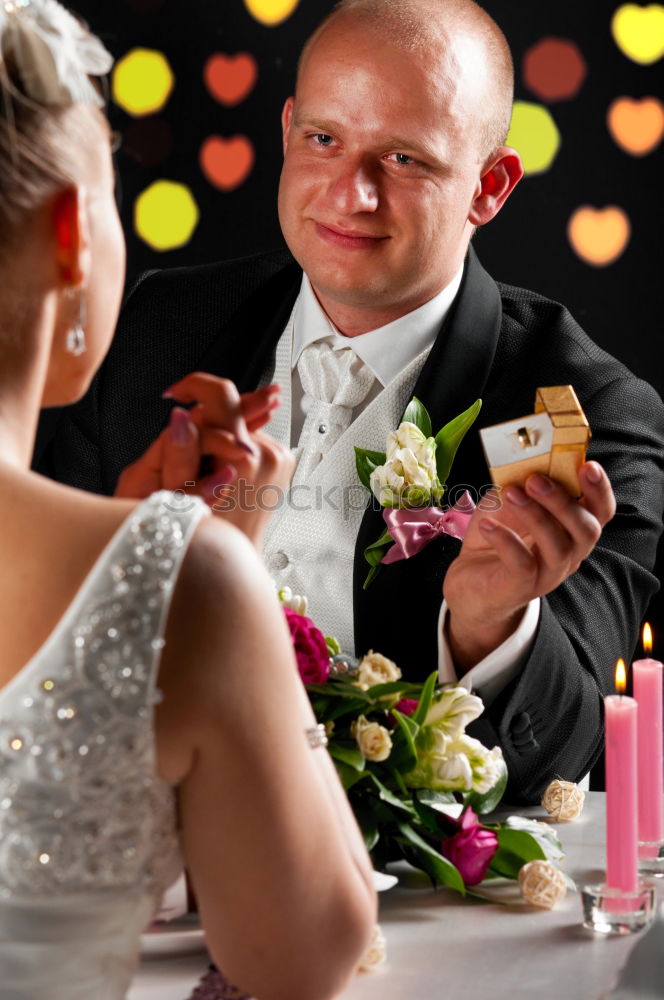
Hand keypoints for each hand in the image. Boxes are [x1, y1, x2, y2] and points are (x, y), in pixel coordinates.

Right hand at [115, 374, 292, 544]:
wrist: (240, 551)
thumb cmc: (211, 529)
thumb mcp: (182, 493)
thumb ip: (181, 452)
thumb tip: (179, 416)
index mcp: (243, 456)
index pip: (222, 397)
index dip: (193, 386)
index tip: (176, 392)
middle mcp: (267, 453)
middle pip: (234, 408)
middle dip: (207, 406)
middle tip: (185, 405)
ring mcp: (280, 456)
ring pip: (243, 423)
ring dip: (223, 428)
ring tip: (206, 451)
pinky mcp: (284, 460)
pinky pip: (255, 437)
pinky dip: (237, 441)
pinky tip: (224, 460)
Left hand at [443, 462, 615, 672]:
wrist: (470, 582)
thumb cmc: (497, 537)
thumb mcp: (508, 503)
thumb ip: (520, 483)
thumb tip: (524, 459)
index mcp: (572, 530)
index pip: (601, 512)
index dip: (600, 490)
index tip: (588, 465)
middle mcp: (568, 554)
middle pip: (586, 530)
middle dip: (564, 501)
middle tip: (536, 479)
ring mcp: (547, 574)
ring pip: (557, 547)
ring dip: (535, 516)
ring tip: (511, 493)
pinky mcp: (520, 587)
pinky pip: (522, 564)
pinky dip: (505, 540)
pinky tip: (487, 525)